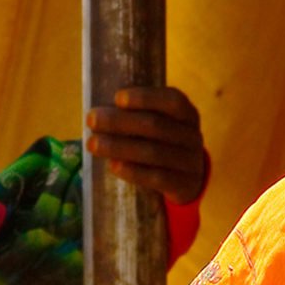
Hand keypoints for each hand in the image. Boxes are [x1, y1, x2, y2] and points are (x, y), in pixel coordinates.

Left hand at [86, 86, 206, 203]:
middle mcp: (193, 136)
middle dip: (119, 122)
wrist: (186, 181)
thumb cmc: (162, 144)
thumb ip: (138, 116)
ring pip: (153, 153)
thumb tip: (100, 111)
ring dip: (119, 147)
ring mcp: (190, 162)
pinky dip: (133, 171)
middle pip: (155, 126)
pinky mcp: (184, 185)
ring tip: (93, 144)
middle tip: (91, 120)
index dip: (146, 98)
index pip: (173, 101)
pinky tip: (113, 166)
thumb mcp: (160, 126)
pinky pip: (157, 178)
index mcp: (188, 114)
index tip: (117, 98)